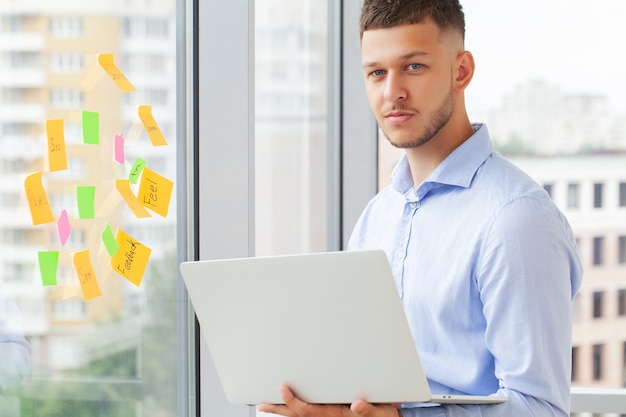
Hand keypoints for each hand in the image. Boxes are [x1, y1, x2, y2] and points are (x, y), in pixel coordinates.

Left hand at [257, 385, 401, 416]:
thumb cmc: (385, 415)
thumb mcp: (382, 412)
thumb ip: (369, 410)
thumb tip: (356, 405)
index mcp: (337, 415)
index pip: (309, 410)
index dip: (294, 400)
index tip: (282, 388)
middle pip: (299, 415)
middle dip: (280, 408)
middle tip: (261, 403)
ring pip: (300, 416)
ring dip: (282, 411)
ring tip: (264, 404)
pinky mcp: (330, 415)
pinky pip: (307, 413)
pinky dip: (293, 410)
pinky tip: (284, 406)